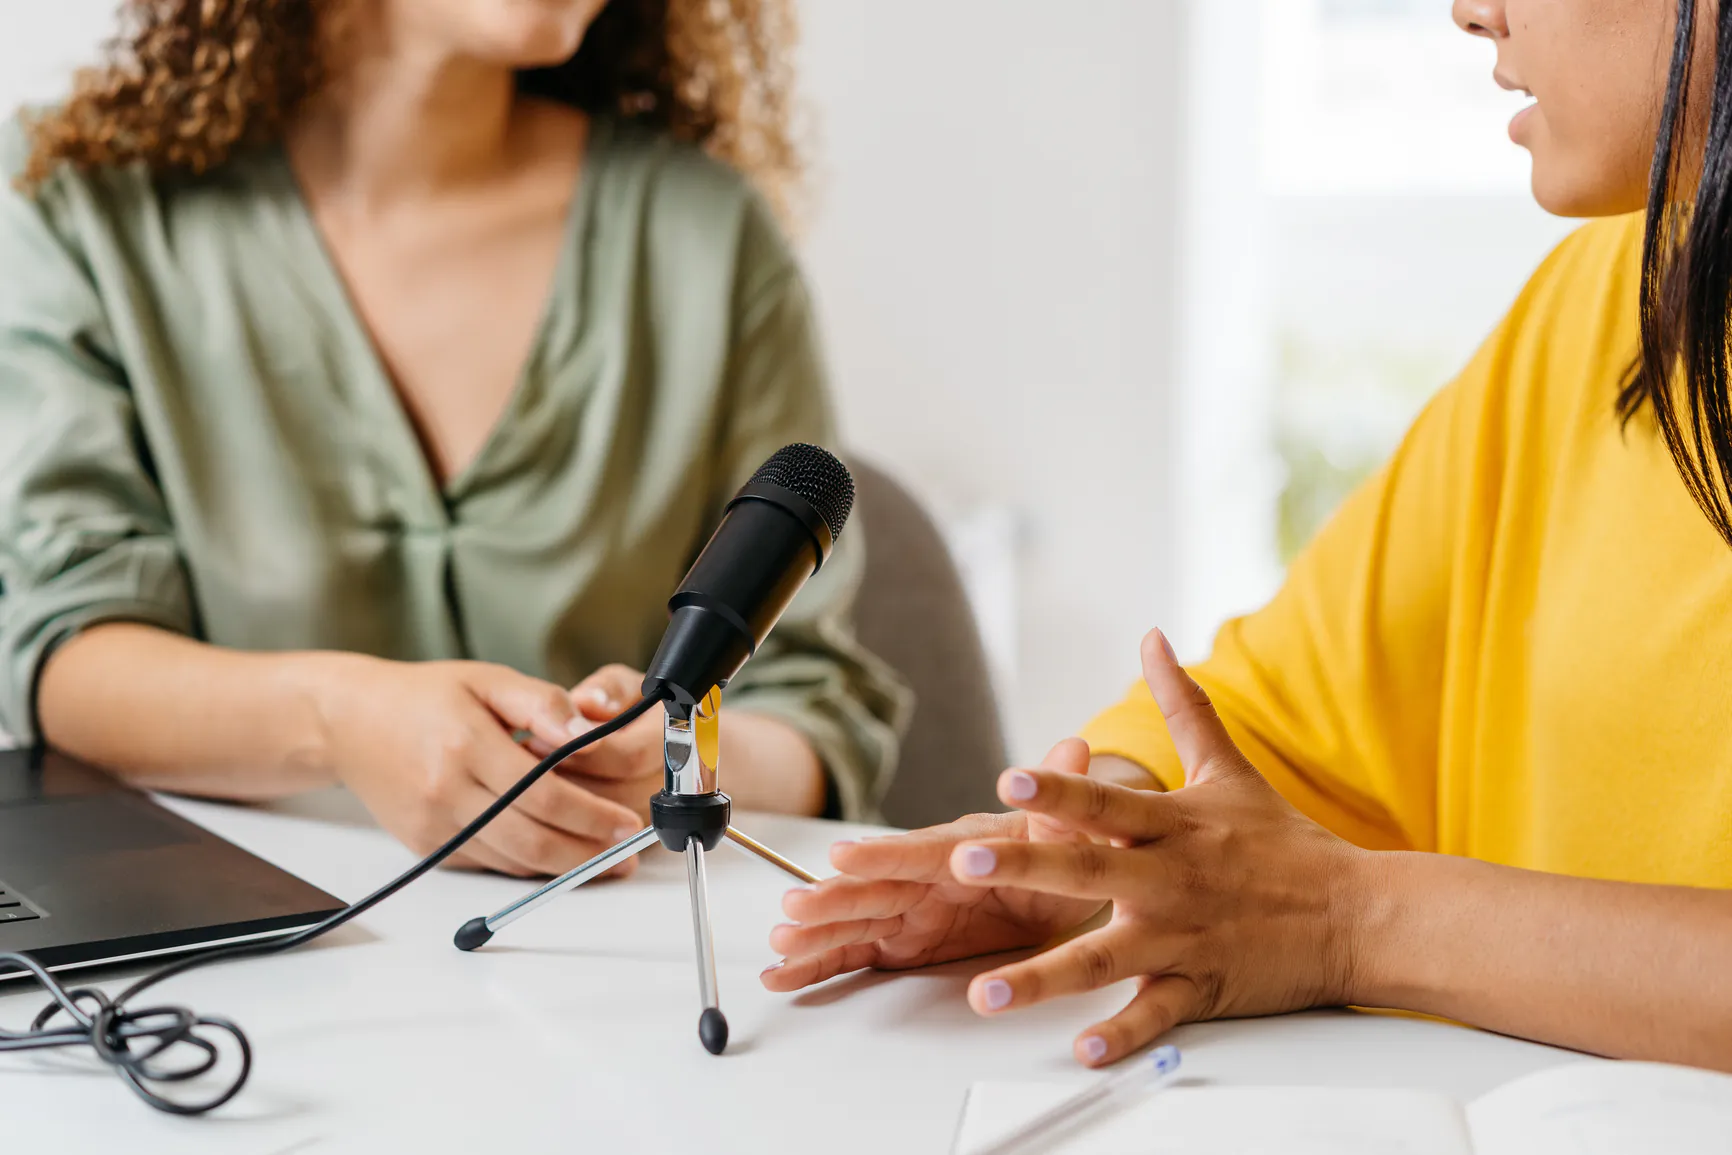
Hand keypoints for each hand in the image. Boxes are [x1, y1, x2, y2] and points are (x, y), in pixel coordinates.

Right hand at [309, 656, 645, 877]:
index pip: (544, 793)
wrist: (351, 723)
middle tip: (625, 855)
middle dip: (587, 853)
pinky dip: (526, 863)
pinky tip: (556, 855)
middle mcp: (448, 791)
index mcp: (467, 745)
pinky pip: (488, 863)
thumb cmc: (423, 698)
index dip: (591, 814)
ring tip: (603, 861)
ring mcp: (435, 825)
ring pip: (511, 860)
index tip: (625, 821)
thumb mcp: (486, 679)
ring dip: (562, 867)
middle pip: (531, 839)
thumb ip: (541, 702)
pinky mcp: (426, 846)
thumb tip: (585, 731)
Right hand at [759, 740, 1107, 991]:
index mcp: (953, 850)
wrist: (1059, 879)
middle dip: (831, 898)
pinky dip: (819, 966)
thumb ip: (1060, 797)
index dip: (881, 856)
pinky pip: (855, 955)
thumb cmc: (1054, 848)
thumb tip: (1074, 748)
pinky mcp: (901, 944)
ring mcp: (906, 912)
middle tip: (795, 907)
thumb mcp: (1066, 827)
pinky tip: (783, 975)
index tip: (845, 856)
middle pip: (870, 889)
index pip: (915, 853)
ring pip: (852, 922)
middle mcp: (920, 880)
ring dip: (816, 932)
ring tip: (781, 943)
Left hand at [946, 629, 1368, 1066]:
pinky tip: (1081, 1051)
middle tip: (965, 861)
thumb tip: (1152, 636)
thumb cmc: (1285, 842)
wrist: (1358, 915)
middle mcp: (1169, 881)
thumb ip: (1183, 703)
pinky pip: (1154, 1016)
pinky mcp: (1202, 989)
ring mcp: (1183, 939)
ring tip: (986, 994)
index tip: (1009, 776)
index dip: (1058, 786)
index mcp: (1171, 826)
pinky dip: (1121, 1035)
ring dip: (1043, 977)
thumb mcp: (1230, 767)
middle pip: (1087, 871)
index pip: (1105, 802)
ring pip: (1103, 959)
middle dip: (1024, 866)